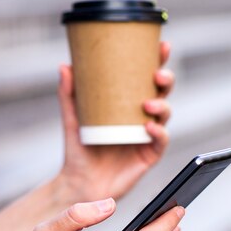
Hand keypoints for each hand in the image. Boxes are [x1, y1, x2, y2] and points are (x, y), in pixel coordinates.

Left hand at [56, 42, 175, 201]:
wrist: (81, 183)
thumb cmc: (80, 150)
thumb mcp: (73, 119)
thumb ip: (69, 94)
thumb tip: (65, 66)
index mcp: (129, 104)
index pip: (146, 78)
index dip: (158, 61)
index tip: (161, 46)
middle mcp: (143, 116)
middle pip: (162, 92)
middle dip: (166, 80)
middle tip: (157, 75)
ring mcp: (149, 135)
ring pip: (165, 114)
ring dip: (162, 106)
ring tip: (147, 105)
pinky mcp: (150, 154)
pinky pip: (161, 140)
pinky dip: (159, 133)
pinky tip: (149, 128)